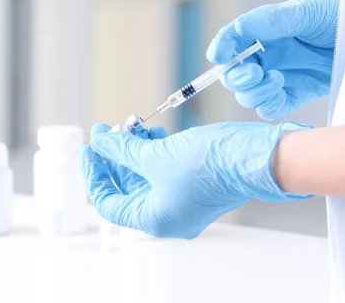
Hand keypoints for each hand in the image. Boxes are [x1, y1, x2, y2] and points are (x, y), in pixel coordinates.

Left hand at [80, 121, 311, 238]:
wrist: (253, 157)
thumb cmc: (210, 164)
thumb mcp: (155, 155)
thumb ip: (123, 150)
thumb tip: (101, 141)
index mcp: (154, 219)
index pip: (110, 202)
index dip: (96, 174)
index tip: (90, 151)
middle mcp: (168, 215)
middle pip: (127, 187)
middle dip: (115, 157)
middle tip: (106, 133)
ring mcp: (182, 200)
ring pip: (146, 175)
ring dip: (135, 150)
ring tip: (131, 126)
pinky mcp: (194, 183)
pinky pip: (164, 170)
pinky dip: (154, 151)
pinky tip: (152, 131)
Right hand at [206, 0, 338, 119]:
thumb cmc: (340, 15)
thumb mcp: (305, 12)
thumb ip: (268, 21)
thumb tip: (235, 31)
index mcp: (263, 31)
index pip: (231, 41)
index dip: (221, 48)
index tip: (220, 55)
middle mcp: (266, 55)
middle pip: (233, 74)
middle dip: (237, 76)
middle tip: (255, 72)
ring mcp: (278, 77)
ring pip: (247, 94)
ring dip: (254, 92)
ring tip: (277, 80)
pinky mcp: (294, 95)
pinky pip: (269, 109)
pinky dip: (268, 105)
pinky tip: (282, 92)